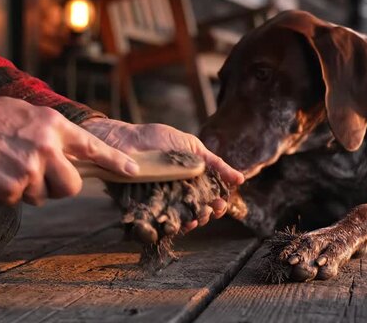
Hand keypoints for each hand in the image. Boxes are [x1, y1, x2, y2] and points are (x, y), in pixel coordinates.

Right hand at [0, 91, 138, 205]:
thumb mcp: (27, 113)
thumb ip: (52, 133)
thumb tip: (71, 153)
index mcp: (53, 125)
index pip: (93, 148)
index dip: (115, 161)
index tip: (133, 170)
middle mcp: (46, 147)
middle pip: (72, 186)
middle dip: (61, 188)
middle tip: (43, 178)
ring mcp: (27, 169)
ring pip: (43, 196)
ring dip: (29, 189)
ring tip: (7, 165)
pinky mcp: (8, 187)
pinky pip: (19, 200)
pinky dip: (8, 192)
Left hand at [80, 118, 244, 230]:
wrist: (126, 138)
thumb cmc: (159, 139)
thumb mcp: (192, 147)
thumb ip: (215, 163)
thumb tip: (239, 179)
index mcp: (191, 182)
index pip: (208, 200)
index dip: (216, 205)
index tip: (221, 205)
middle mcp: (177, 196)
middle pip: (195, 213)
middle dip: (205, 215)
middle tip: (209, 211)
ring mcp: (159, 203)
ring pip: (177, 221)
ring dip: (188, 223)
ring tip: (193, 219)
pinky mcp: (140, 208)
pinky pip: (152, 224)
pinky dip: (161, 228)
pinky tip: (170, 225)